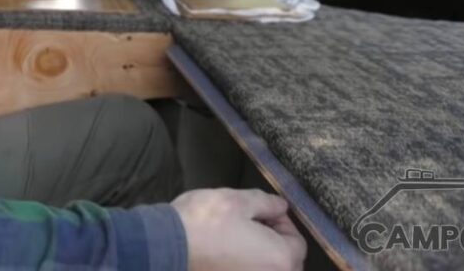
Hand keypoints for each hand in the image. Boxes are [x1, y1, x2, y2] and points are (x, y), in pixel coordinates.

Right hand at [172, 188, 305, 270]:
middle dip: (271, 242)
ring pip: (262, 268)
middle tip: (248, 222)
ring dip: (255, 256)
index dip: (281, 222)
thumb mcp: (238, 200)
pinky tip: (223, 251)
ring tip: (234, 237)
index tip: (261, 211)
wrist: (166, 246)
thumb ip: (267, 203)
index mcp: (280, 259)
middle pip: (283, 262)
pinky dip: (241, 264)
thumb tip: (281, 207)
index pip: (297, 243)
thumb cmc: (206, 221)